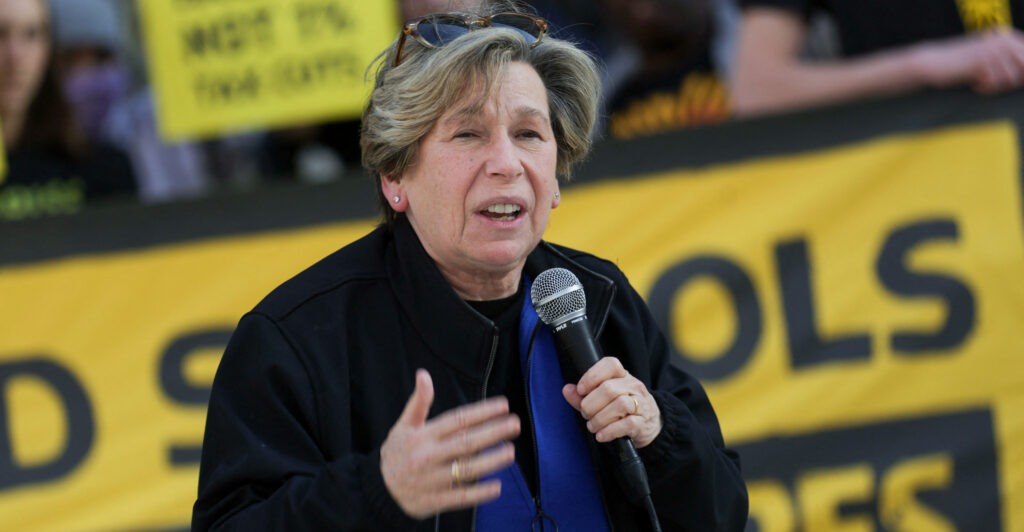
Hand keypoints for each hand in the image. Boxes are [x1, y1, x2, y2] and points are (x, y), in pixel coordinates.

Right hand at [380, 369, 519, 518]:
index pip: (456, 420)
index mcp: (423, 436)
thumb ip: (418, 402)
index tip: (503, 405)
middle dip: (492, 432)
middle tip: (515, 424)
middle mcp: (427, 456)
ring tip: (510, 452)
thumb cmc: (397, 452)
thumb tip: (423, 374)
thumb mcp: (403, 425)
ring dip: (490, 461)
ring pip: (465, 470)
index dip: (481, 412)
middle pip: (465, 443)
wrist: (378, 489)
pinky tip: (497, 487)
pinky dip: (478, 493)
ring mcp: (431, 480)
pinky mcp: (433, 501)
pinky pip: (460, 497)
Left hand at [561, 357, 661, 448]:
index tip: (581, 390)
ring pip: (619, 405)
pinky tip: (601, 435)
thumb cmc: (622, 409)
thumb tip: (567, 389)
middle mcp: (634, 387)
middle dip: (591, 404)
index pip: (611, 364)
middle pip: (609, 388)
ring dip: (599, 418)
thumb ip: (583, 396)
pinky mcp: (643, 423)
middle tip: (585, 413)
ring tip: (592, 425)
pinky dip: (609, 431)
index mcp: (623, 376)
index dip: (592, 375)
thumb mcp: (602, 399)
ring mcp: (641, 404)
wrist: (650, 425)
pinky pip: (626, 424)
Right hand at [910, 29, 1023, 92]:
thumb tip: (1022, 77)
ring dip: (996, 85)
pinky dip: (985, 88)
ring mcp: (992, 50)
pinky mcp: (982, 62)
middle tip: (991, 83)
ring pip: (1011, 78)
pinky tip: (974, 84)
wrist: (934, 63)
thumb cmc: (959, 64)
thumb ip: (1007, 62)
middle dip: (1010, 80)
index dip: (1020, 72)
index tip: (1000, 79)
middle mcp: (1002, 40)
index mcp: (1005, 36)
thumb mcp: (986, 58)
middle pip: (1023, 68)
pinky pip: (995, 83)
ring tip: (980, 83)